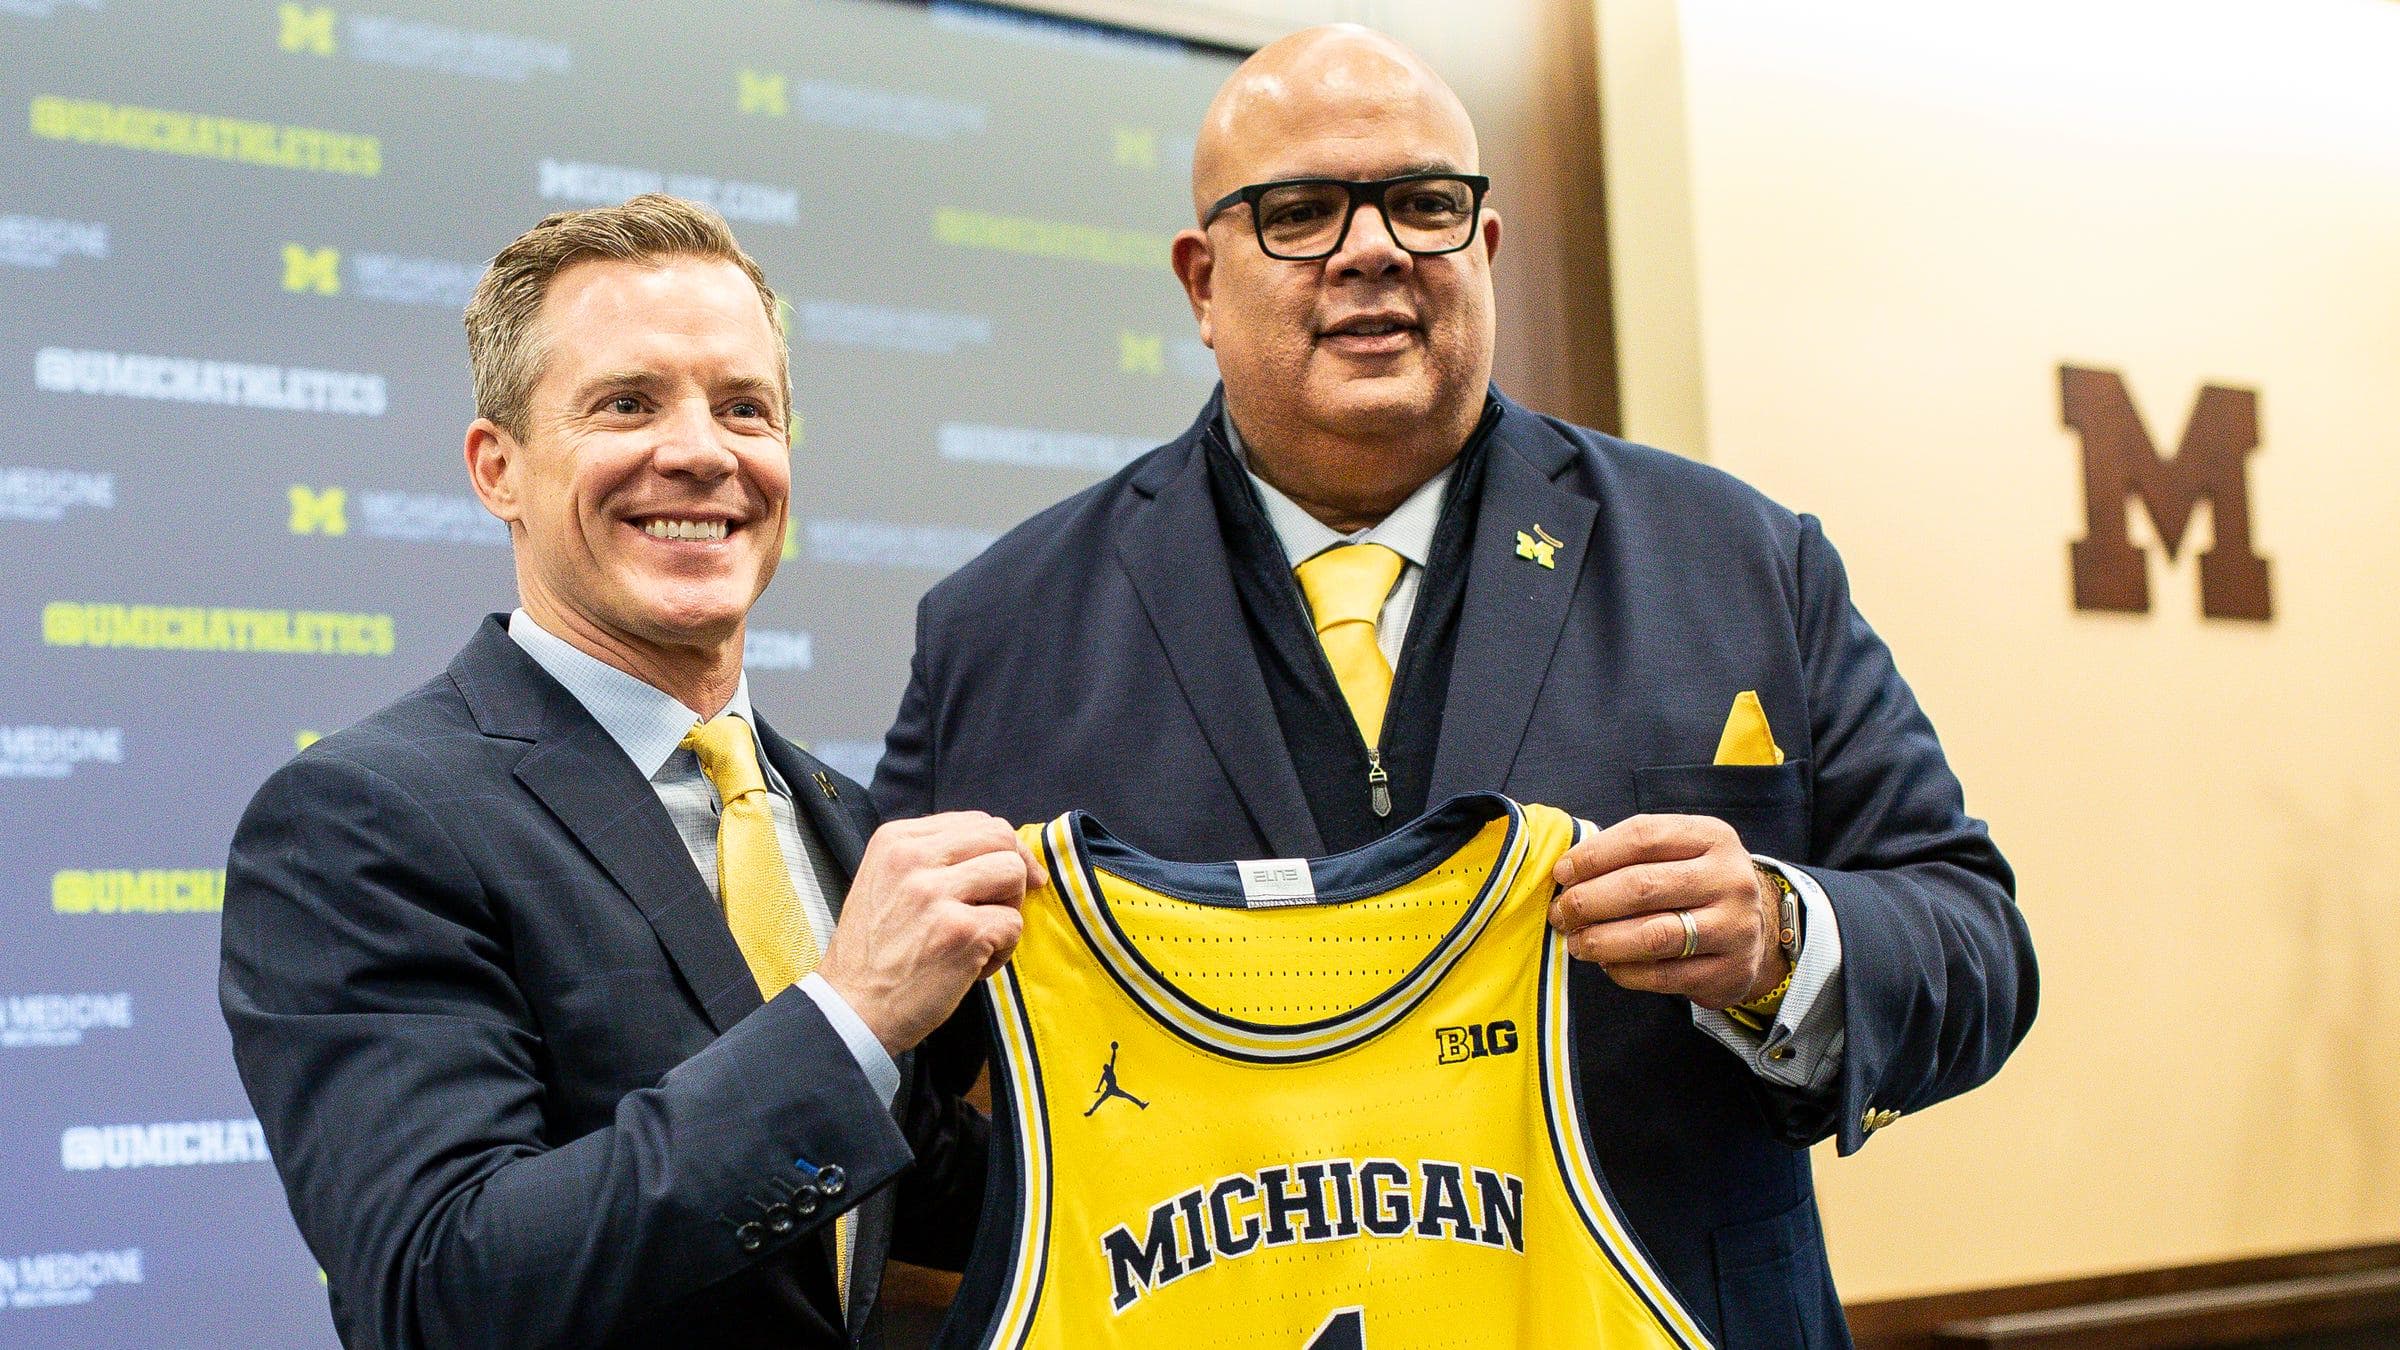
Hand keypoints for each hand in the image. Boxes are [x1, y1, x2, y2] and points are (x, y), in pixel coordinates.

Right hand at [818, 812, 1042, 1054]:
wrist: (851, 1010)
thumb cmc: (875, 953)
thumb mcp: (887, 883)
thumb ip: (933, 859)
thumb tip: (1002, 850)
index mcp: (896, 840)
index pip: (975, 821)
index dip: (1001, 848)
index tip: (1005, 878)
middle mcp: (913, 857)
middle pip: (1001, 837)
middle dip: (1015, 871)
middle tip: (1002, 907)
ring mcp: (936, 893)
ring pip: (1013, 874)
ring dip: (1010, 909)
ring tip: (981, 937)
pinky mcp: (960, 931)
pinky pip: (1013, 924)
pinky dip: (1003, 950)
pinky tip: (972, 967)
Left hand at [1549, 813, 1784, 1009]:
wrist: (1758, 932)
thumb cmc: (1698, 886)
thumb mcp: (1681, 853)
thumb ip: (1632, 854)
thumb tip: (1567, 871)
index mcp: (1712, 837)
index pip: (1643, 836)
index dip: (1594, 855)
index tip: (1562, 873)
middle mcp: (1730, 879)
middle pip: (1642, 886)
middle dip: (1588, 901)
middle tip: (1562, 913)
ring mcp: (1734, 927)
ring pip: (1652, 935)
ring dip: (1602, 941)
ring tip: (1577, 943)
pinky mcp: (1728, 971)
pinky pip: (1662, 975)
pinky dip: (1625, 971)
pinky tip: (1608, 964)